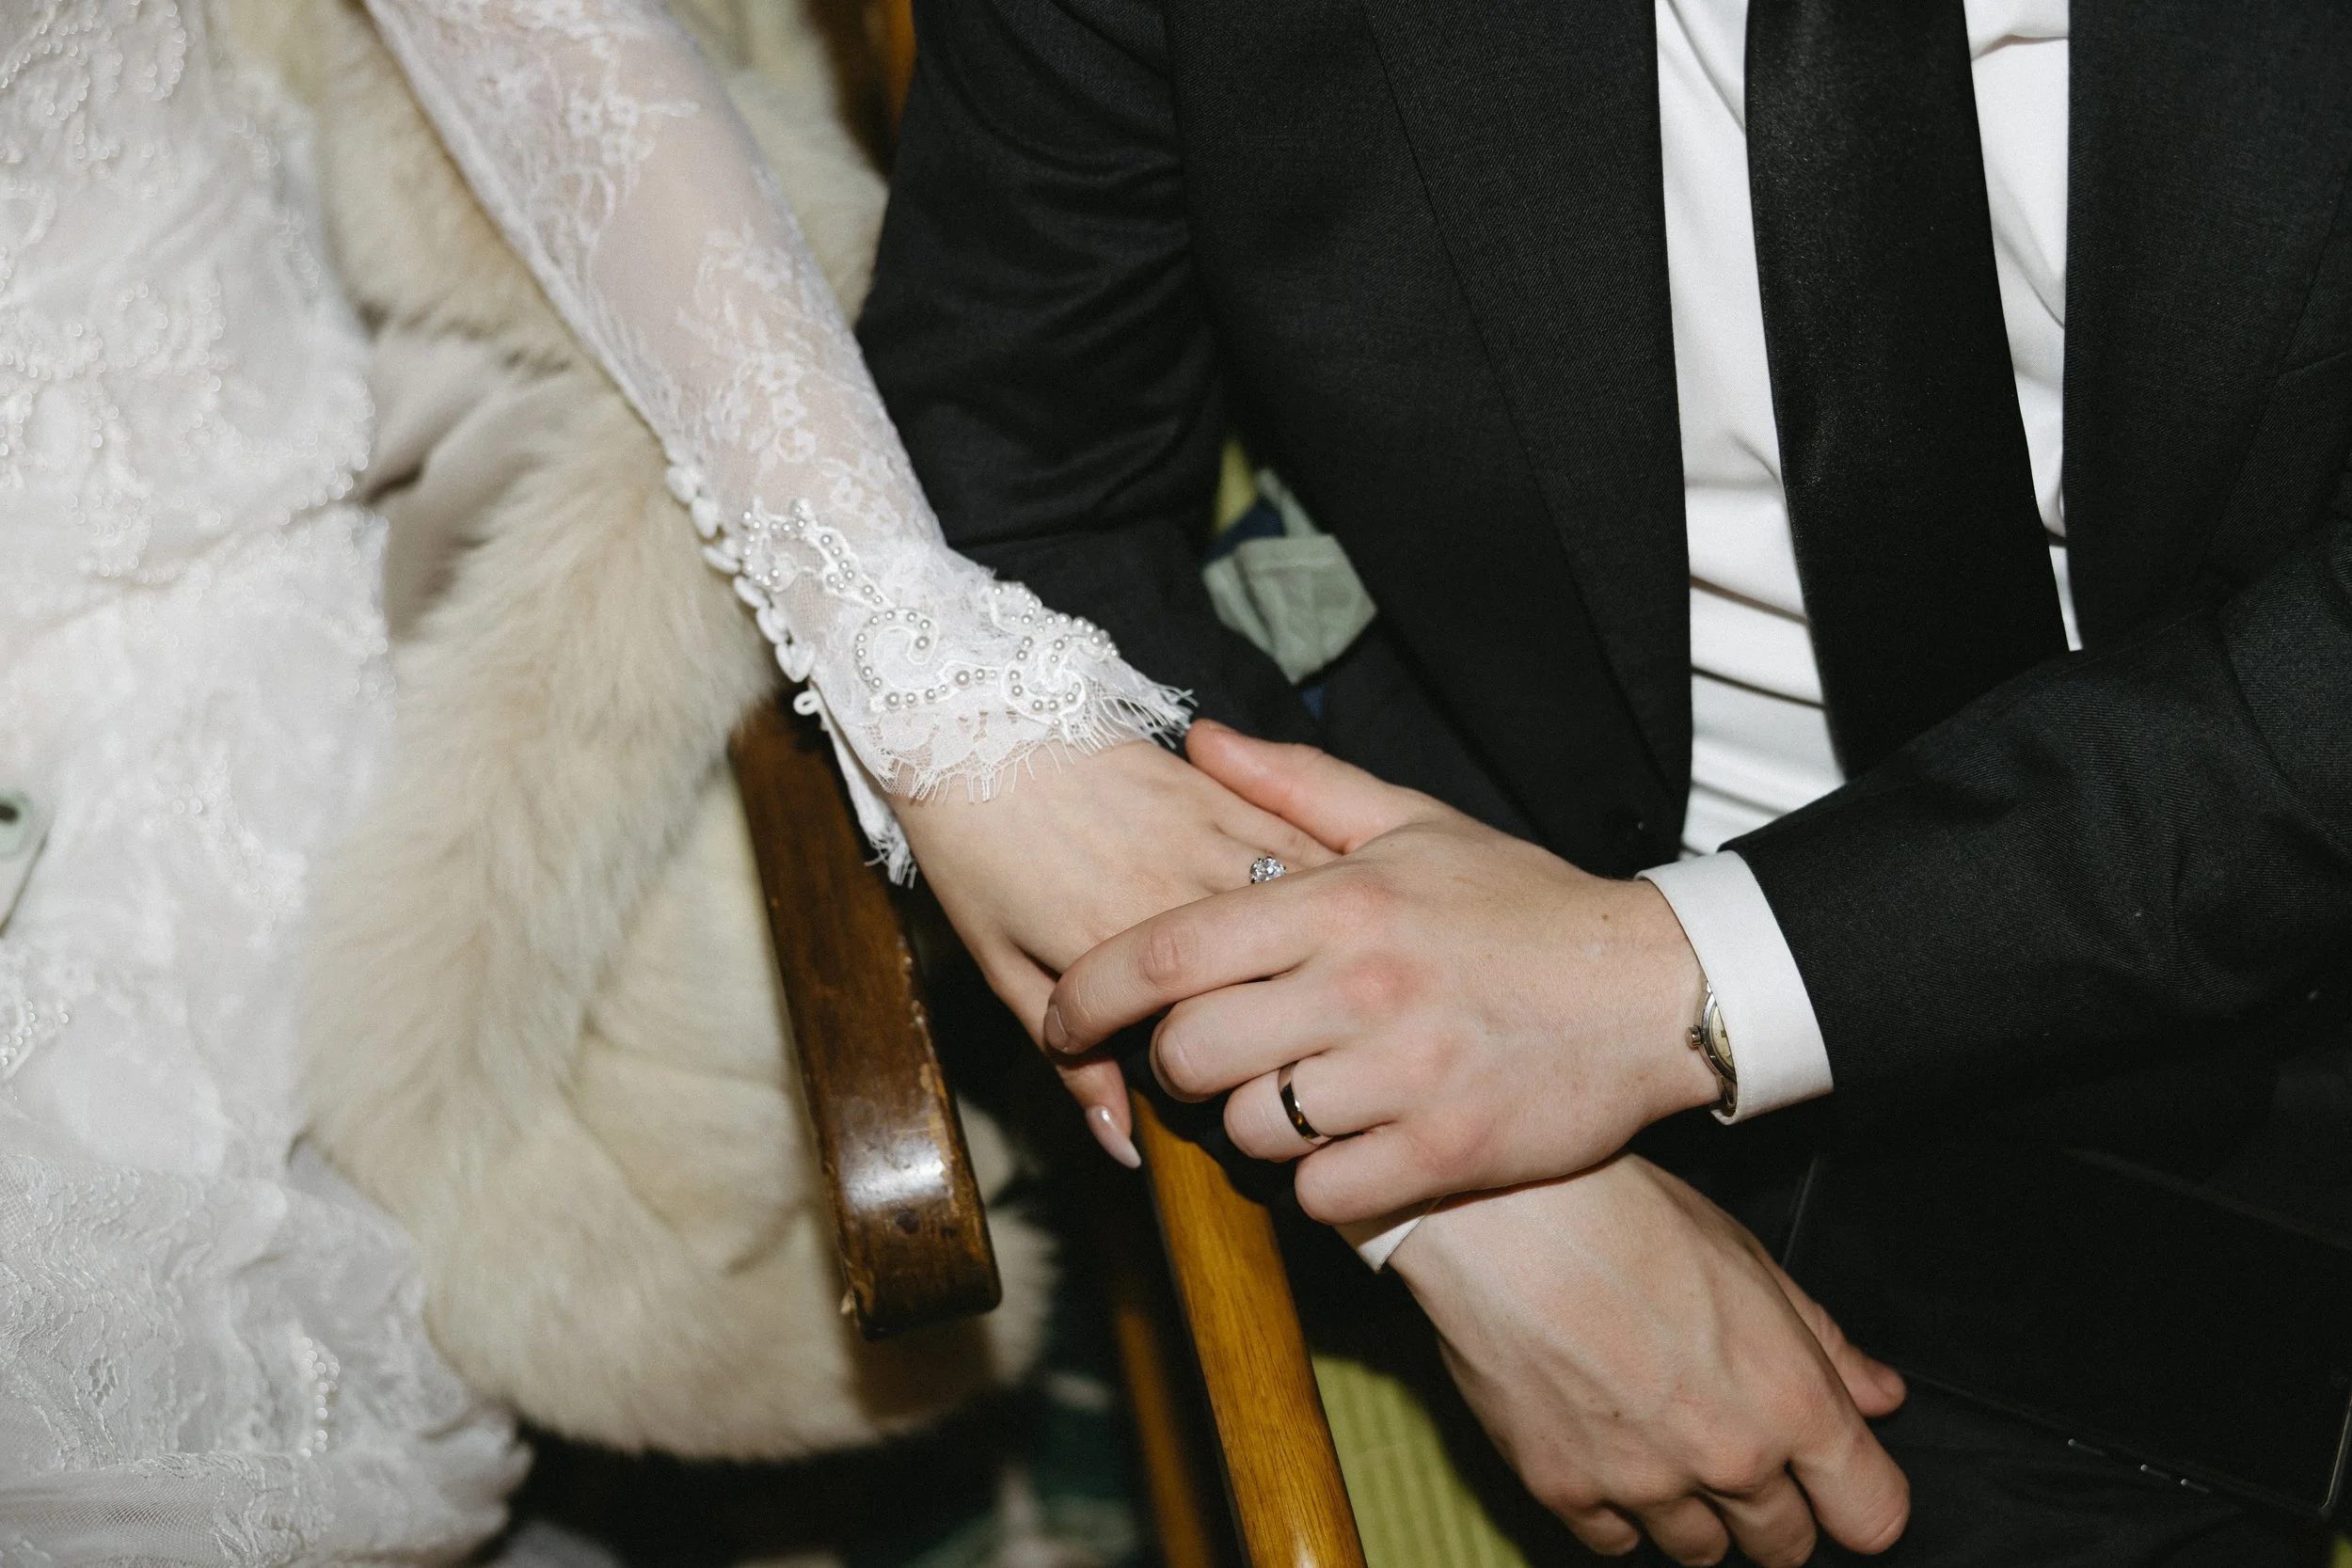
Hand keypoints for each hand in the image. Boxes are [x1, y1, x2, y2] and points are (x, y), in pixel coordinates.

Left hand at [896, 737, 1330, 1164]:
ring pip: (1298, 920)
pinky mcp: (1230, 796)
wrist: (972, 718)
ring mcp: (1212, 836)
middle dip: (1279, 1030)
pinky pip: (1302, 851)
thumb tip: (1122, 1146)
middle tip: (1271, 1053)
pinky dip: (1322, 893)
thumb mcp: (1003, 967)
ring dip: (1316, 965)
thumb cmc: (976, 850)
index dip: (1225, 1078)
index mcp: (1120, 942)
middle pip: (1268, 984)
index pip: (1209, 1037)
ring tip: (1328, 1001)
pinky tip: (1344, 925)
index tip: (1212, 1086)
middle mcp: (1181, 892)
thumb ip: (1072, 1065)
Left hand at [1042, 722, 1719, 1221]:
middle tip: (1203, 1057)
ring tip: (1291, 1093)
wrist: (1655, 990)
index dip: (1089, 994)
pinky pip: (1321, 1193)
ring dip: (1250, 1122)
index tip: (1059, 1016)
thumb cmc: (1522, 906)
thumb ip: (1294, 787)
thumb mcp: (1413, 824)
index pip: (1166, 952)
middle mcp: (1363, 987)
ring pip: (1250, 1130)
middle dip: (1174, 1064)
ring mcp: (1406, 1075)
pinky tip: (1347, 1142)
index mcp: (1343, 902)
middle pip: (1189, 1054)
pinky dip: (1317, 1180)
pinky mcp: (1446, 1153)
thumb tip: (1195, 742)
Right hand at [1392, 1157, 1910, 1565]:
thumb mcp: (1748, 1260)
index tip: (1840, 1483)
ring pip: (1699, 1553)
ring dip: (1697, 1514)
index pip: (1872, 1515)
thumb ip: (1825, 1344)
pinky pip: (1614, 1540)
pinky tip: (1609, 1449)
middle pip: (1785, 1547)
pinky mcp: (1564, 1488)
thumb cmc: (1624, 1216)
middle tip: (1739, 1452)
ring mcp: (1643, 1483)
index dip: (1860, 1499)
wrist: (1501, 1215)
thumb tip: (1878, 1394)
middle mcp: (1728, 1458)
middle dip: (1775, 1511)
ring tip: (1665, 1443)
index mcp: (1791, 1401)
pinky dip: (1619, 1509)